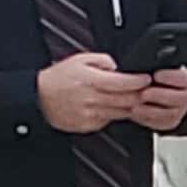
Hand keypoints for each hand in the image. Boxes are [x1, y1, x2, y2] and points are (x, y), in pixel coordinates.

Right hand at [36, 54, 151, 133]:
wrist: (38, 98)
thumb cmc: (58, 78)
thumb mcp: (79, 60)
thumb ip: (102, 61)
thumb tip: (120, 66)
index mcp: (90, 80)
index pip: (124, 83)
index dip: (139, 81)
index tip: (146, 79)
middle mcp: (92, 98)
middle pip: (128, 99)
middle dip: (141, 95)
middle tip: (147, 90)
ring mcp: (91, 114)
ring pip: (123, 112)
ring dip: (131, 107)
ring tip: (133, 99)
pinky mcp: (89, 125)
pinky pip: (110, 121)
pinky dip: (116, 114)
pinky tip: (114, 107)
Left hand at [129, 68, 186, 131]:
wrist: (146, 92)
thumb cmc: (146, 76)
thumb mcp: (150, 67)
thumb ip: (149, 66)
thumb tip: (143, 63)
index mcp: (182, 79)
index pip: (182, 78)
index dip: (170, 77)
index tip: (156, 75)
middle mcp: (184, 95)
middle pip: (180, 98)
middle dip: (160, 96)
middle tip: (144, 93)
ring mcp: (179, 110)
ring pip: (171, 113)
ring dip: (152, 110)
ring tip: (135, 107)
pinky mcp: (169, 122)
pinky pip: (162, 123)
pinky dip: (148, 119)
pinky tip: (136, 113)